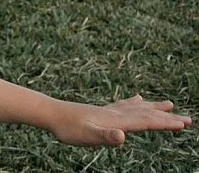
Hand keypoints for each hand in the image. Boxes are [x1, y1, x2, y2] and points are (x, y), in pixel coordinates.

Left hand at [50, 95, 190, 146]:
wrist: (50, 113)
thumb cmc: (68, 128)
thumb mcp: (88, 136)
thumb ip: (106, 137)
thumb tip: (123, 136)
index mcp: (117, 120)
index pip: (146, 122)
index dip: (165, 123)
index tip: (184, 124)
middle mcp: (116, 113)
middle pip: (147, 114)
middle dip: (167, 117)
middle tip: (188, 119)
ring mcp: (109, 110)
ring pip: (138, 108)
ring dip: (155, 108)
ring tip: (169, 103)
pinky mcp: (102, 111)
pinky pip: (124, 105)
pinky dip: (135, 102)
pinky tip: (138, 98)